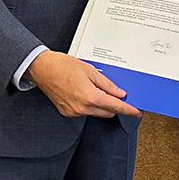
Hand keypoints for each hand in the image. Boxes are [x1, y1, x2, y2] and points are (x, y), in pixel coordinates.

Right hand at [26, 50, 141, 117]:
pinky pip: (85, 112)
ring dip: (102, 105)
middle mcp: (81, 108)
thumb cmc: (63, 66)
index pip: (115, 107)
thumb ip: (107, 84)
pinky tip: (87, 92)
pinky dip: (90, 105)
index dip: (128, 110)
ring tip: (97, 89)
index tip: (136, 112)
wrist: (42, 69)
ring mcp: (73, 112)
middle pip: (107, 112)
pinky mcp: (67, 112)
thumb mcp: (90, 71)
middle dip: (115, 105)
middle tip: (119, 94)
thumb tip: (119, 93)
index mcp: (90, 97)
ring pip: (96, 113)